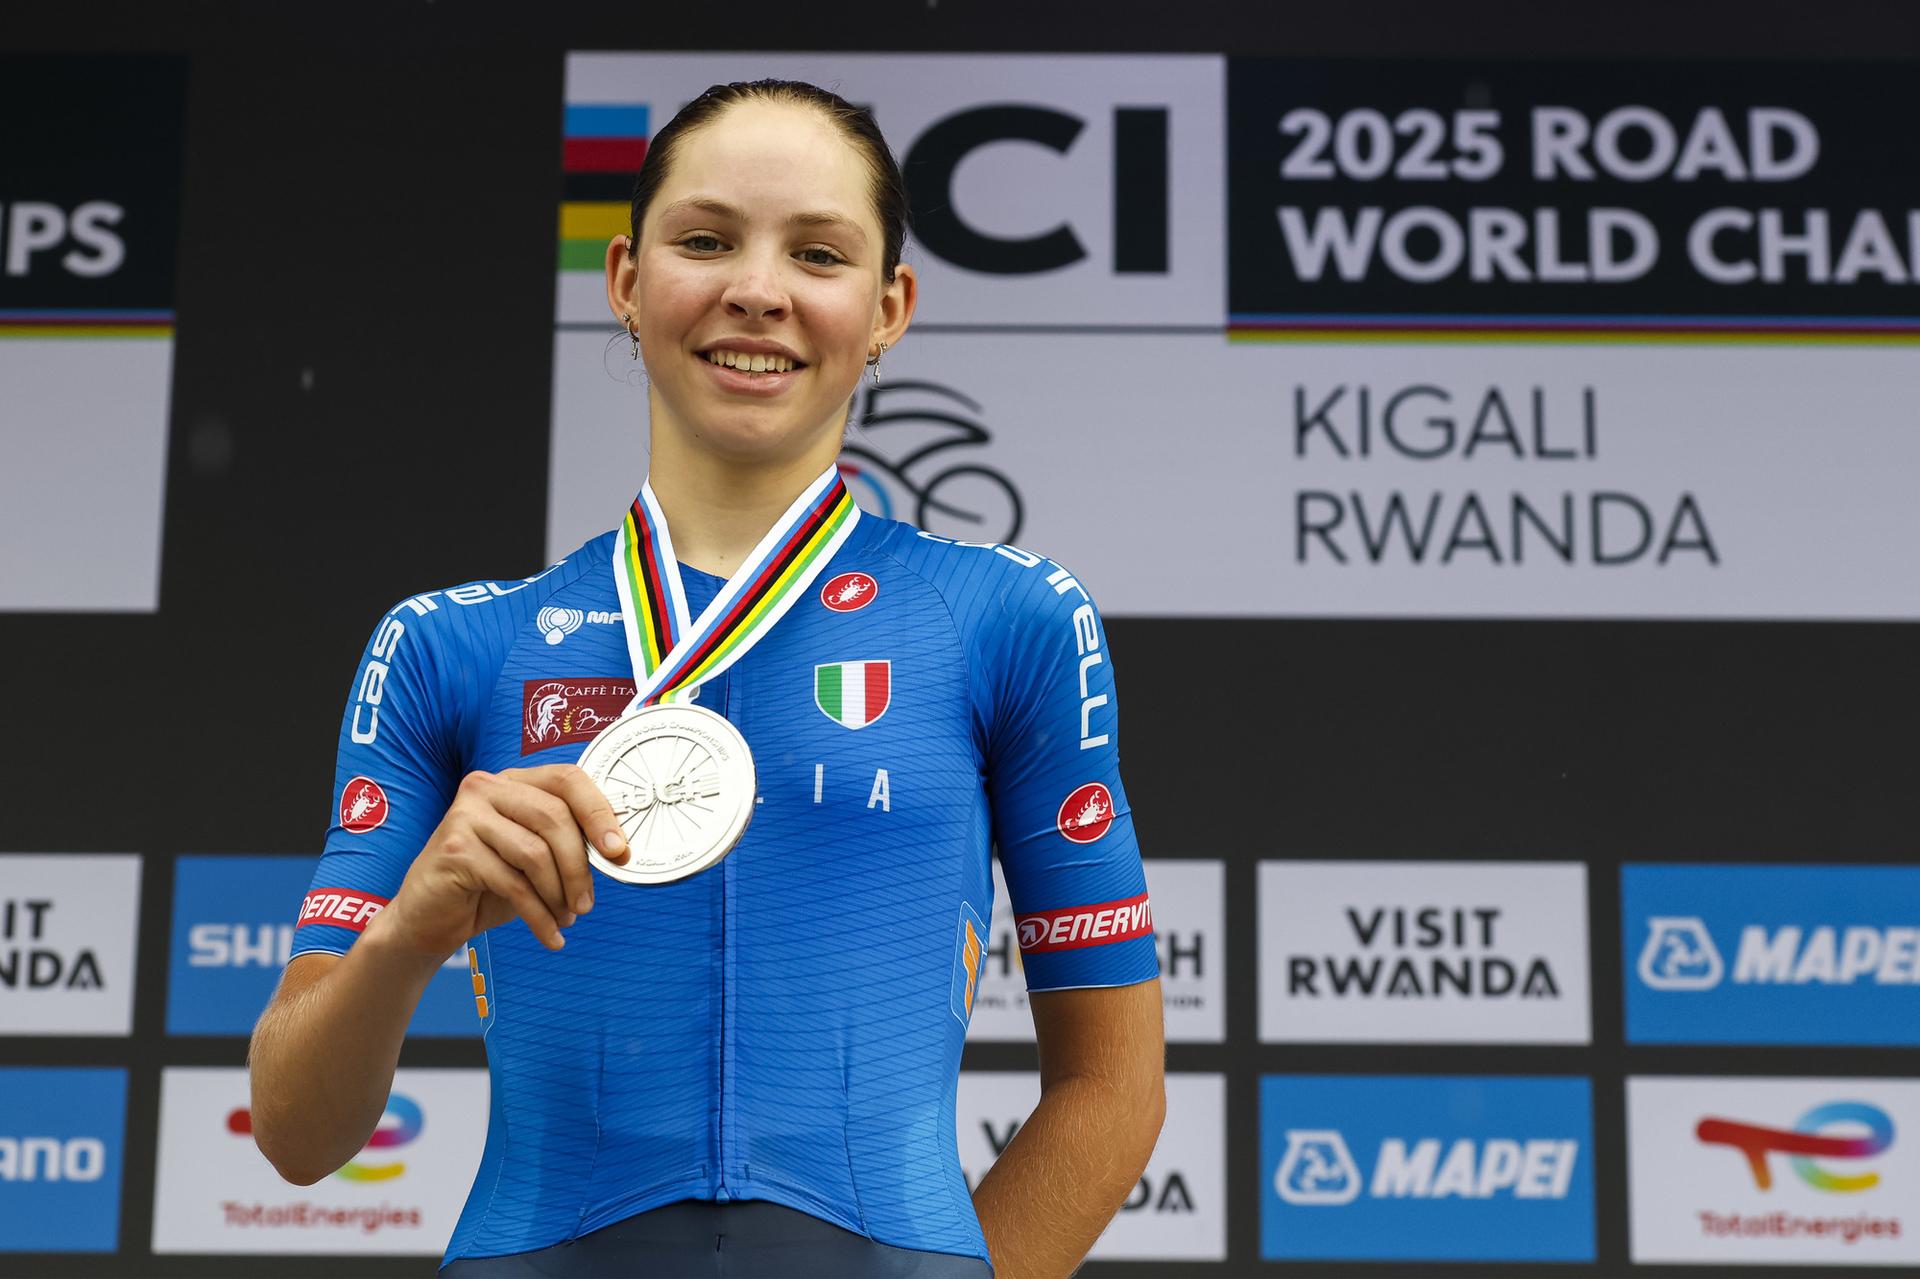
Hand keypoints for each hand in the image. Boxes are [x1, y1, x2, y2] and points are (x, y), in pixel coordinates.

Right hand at [373, 765, 627, 957]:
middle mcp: (486, 788)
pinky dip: (539, 915)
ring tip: (566, 917)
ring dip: (559, 894)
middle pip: (554, 817)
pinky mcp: (455, 849)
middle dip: (580, 866)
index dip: (599, 813)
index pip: (567, 779)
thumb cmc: (488, 884)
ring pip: (535, 853)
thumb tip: (618, 849)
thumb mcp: (533, 857)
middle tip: (587, 904)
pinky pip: (513, 884)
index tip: (619, 850)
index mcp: (513, 781)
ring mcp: (466, 815)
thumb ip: (567, 843)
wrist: (428, 918)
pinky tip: (550, 935)